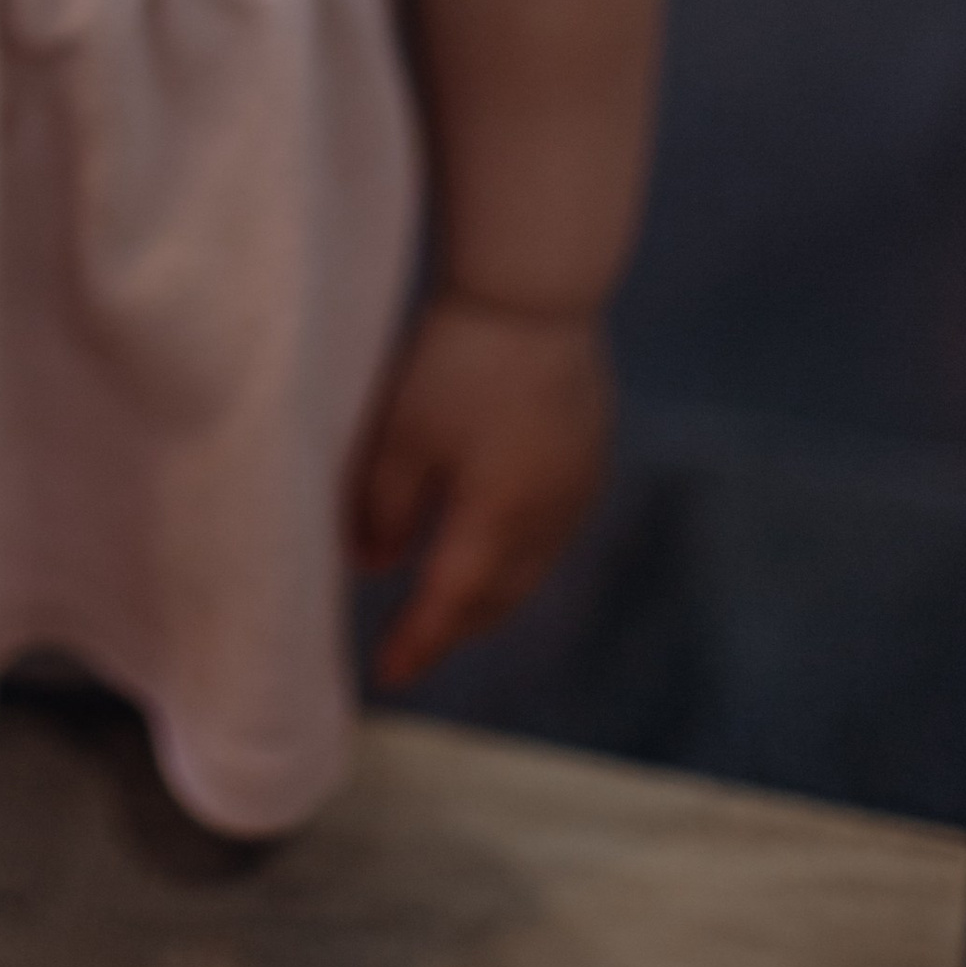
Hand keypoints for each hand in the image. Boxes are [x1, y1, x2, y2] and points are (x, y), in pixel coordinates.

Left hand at [354, 291, 612, 687]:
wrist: (534, 292)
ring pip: (531, 568)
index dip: (420, 643)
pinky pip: (552, 530)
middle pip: (500, 598)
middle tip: (418, 638)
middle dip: (457, 625)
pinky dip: (517, 551)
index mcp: (499, 523)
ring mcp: (579, 489)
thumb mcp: (401, 436)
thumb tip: (374, 567)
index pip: (451, 606)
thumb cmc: (457, 360)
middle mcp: (549, 521)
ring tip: (451, 595)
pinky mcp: (591, 457)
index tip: (389, 675)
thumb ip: (382, 511)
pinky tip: (495, 536)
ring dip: (490, 590)